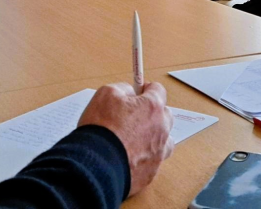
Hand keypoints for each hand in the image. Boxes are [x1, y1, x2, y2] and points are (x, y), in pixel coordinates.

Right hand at [78, 82, 173, 196]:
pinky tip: (129, 156)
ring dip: (153, 136)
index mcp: (152, 108)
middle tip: (133, 114)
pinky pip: (153, 160)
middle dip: (152, 112)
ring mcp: (158, 153)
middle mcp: (161, 130)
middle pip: (164, 115)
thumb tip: (130, 92)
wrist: (96, 164)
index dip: (147, 89)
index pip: (159, 90)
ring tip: (134, 138)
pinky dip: (144, 157)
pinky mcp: (151, 172)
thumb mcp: (106, 93)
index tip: (138, 91)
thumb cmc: (101, 128)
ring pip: (163, 140)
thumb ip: (123, 88)